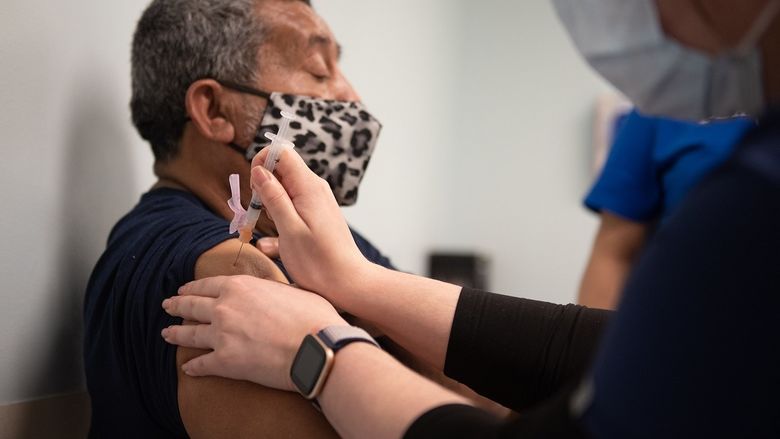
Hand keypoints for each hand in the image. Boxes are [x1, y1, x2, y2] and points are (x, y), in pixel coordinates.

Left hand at [161, 275, 346, 390]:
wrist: (315, 347)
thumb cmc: (313, 317)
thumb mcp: (294, 290)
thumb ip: (276, 289)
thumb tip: (280, 293)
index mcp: (240, 286)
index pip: (208, 284)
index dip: (192, 288)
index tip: (185, 290)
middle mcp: (224, 307)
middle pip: (192, 305)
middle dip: (177, 305)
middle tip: (167, 306)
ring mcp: (221, 334)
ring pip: (189, 333)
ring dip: (176, 333)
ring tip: (166, 334)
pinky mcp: (224, 361)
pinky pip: (201, 363)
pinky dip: (193, 366)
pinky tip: (188, 367)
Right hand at [250, 147, 375, 302]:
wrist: (347, 283)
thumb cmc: (318, 262)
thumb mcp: (289, 229)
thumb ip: (274, 197)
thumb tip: (259, 170)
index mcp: (309, 186)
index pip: (281, 152)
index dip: (262, 163)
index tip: (254, 189)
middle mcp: (315, 188)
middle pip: (281, 169)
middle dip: (263, 187)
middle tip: (262, 215)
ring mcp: (317, 201)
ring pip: (284, 189)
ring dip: (270, 205)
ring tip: (276, 231)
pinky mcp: (316, 214)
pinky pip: (292, 205)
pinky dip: (280, 216)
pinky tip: (281, 240)